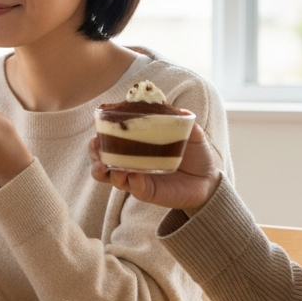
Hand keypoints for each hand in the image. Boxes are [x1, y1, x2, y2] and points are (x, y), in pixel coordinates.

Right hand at [89, 121, 221, 213]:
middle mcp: (131, 162)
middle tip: (95, 145)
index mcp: (136, 145)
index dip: (99, 134)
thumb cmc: (194, 154)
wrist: (207, 179)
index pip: (110, 139)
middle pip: (101, 159)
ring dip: (104, 170)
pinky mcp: (146, 192)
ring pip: (110, 177)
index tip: (97, 128)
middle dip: (94, 153)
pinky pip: (133, 188)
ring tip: (107, 166)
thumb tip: (176, 108)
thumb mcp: (190, 133)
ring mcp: (136, 178)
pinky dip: (130, 181)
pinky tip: (134, 176)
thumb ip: (182, 120)